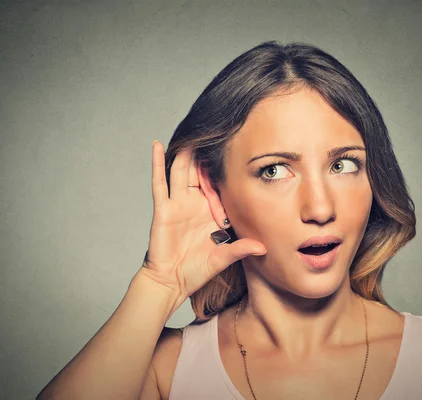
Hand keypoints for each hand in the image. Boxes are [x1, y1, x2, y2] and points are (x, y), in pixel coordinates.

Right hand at [137, 140, 265, 309]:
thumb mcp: (222, 257)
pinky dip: (157, 164)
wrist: (171, 282)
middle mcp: (193, 203)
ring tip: (193, 130)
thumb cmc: (195, 270)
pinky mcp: (163, 209)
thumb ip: (240, 249)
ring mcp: (177, 204)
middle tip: (217, 129)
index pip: (219, 184)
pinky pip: (159, 183)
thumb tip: (263, 247)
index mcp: (209, 211)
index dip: (226, 168)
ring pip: (181, 170)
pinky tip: (157, 146)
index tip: (237, 146)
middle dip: (207, 154)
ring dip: (186, 152)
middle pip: (200, 172)